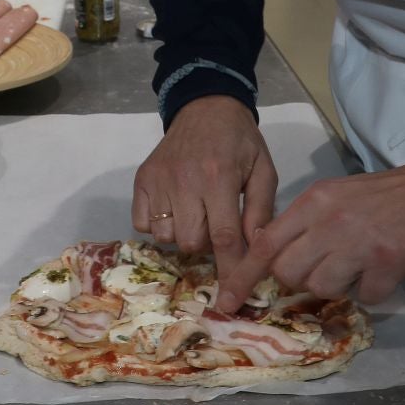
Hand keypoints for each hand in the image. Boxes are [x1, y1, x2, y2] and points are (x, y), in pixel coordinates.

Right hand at [131, 95, 276, 291]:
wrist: (205, 106)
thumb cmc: (239, 141)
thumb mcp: (263, 170)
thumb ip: (261, 211)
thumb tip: (256, 251)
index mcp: (219, 178)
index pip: (223, 236)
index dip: (229, 271)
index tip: (231, 298)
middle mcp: (184, 181)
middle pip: (191, 242)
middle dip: (206, 244)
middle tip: (215, 224)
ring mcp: (158, 180)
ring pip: (165, 236)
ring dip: (182, 234)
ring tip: (194, 213)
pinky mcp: (140, 179)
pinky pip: (142, 223)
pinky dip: (157, 224)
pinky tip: (173, 208)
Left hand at [214, 162, 404, 310]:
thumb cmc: (385, 198)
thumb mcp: (334, 197)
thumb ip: (304, 223)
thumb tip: (273, 257)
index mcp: (313, 202)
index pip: (265, 243)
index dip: (243, 275)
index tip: (226, 302)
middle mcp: (329, 220)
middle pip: (288, 271)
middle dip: (300, 280)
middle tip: (327, 268)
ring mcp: (358, 241)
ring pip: (321, 287)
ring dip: (338, 286)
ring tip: (358, 266)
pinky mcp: (387, 261)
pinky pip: (364, 295)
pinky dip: (372, 291)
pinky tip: (383, 272)